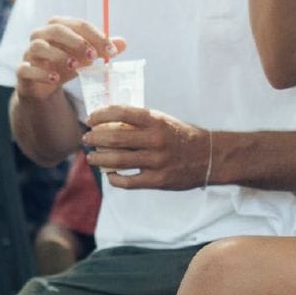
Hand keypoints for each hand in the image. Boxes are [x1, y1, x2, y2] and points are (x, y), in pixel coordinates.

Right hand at [15, 16, 124, 101]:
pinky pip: (27, 68)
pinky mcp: (22, 71)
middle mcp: (41, 35)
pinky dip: (41, 73)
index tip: (111, 50)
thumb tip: (123, 43)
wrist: (42, 86)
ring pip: (39, 46)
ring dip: (58, 55)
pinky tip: (55, 79)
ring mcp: (29, 53)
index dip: (95, 35)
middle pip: (56, 29)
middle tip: (92, 56)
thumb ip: (101, 50)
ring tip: (75, 67)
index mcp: (58, 27)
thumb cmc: (64, 66)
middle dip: (76, 41)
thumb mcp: (84, 58)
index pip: (77, 24)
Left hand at [85, 105, 215, 191]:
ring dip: (99, 159)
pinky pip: (129, 181)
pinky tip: (110, 175)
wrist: (209, 156)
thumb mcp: (164, 121)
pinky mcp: (158, 180)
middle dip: (95, 138)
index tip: (90, 118)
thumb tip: (110, 122)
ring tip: (91, 157)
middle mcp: (155, 140)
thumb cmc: (182, 136)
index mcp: (156, 121)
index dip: (101, 115)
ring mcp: (156, 161)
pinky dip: (115, 179)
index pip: (121, 113)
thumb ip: (141, 122)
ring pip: (118, 160)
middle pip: (114, 138)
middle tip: (86, 139)